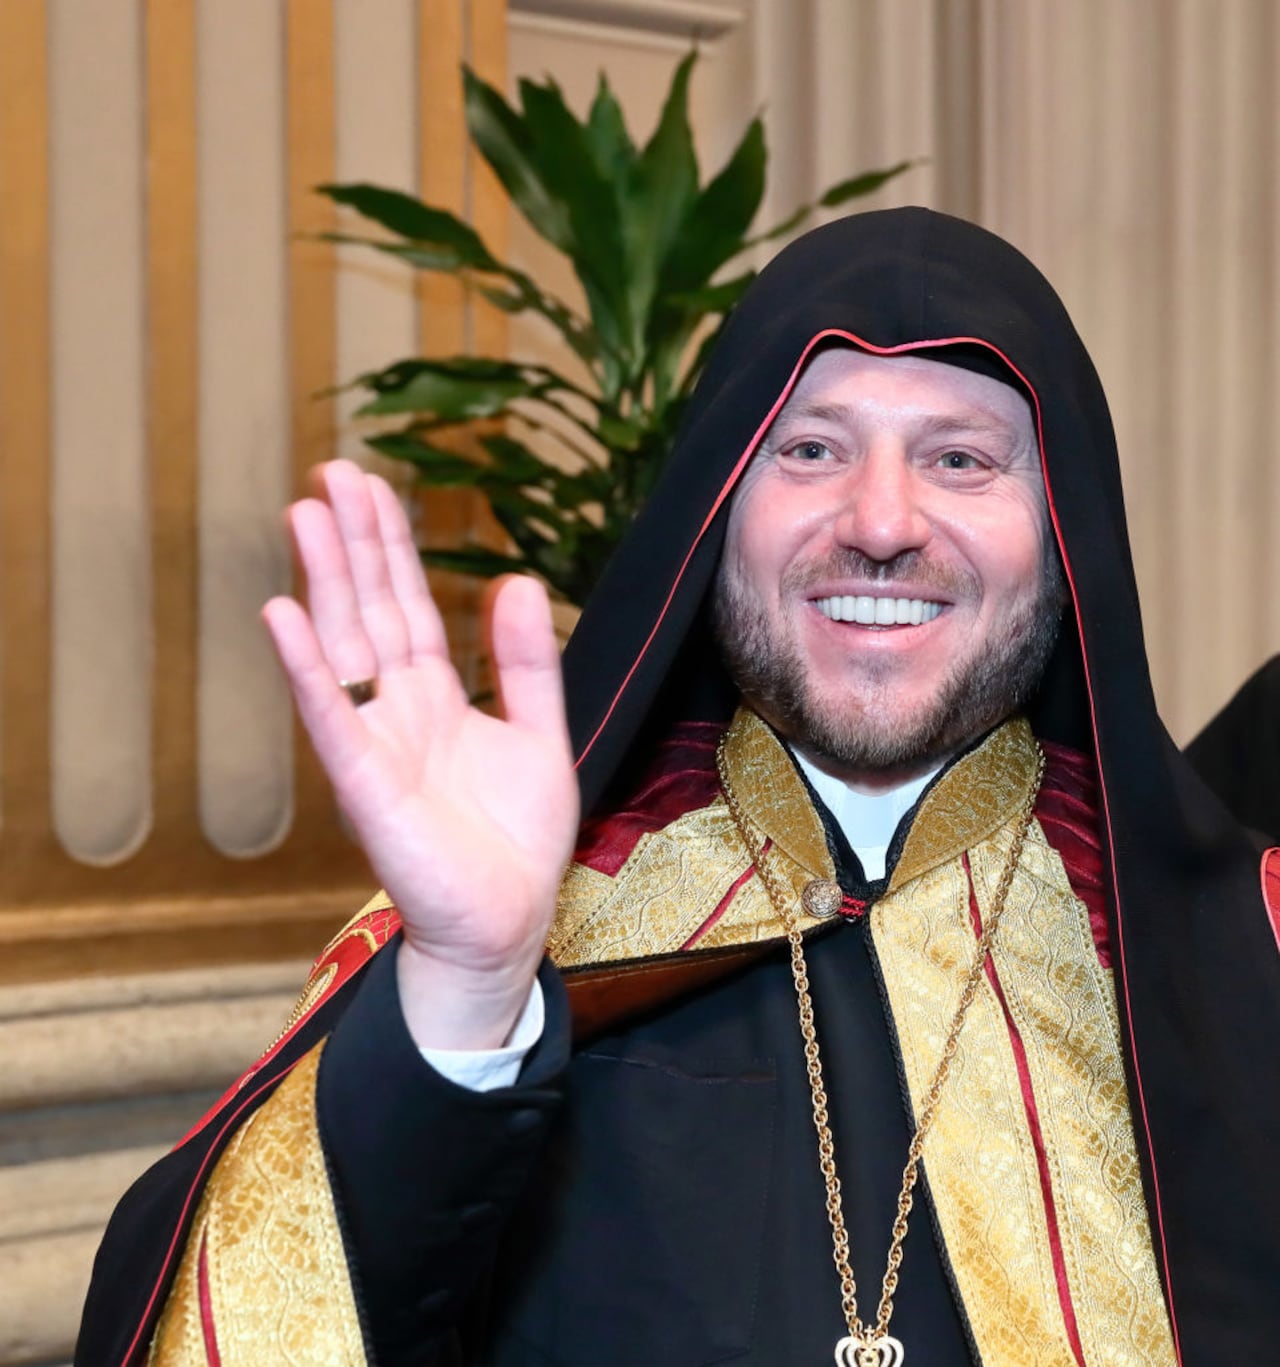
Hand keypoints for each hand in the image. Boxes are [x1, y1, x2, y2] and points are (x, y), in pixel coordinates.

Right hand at [263, 461, 578, 1049]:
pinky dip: (307, 670)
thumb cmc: (514, 842)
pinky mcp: (365, 787)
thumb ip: (525, 662)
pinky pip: (333, 718)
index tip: (370, 487)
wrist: (506, 923)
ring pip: (344, 649)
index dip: (389, 547)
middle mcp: (397, 712)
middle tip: (330, 474)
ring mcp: (376, 744)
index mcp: (436, 699)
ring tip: (302, 516)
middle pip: (369, 611)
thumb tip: (514, 579)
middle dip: (351, 544)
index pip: (407, 606)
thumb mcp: (537, 734)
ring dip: (323, 583)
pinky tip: (283, 617)